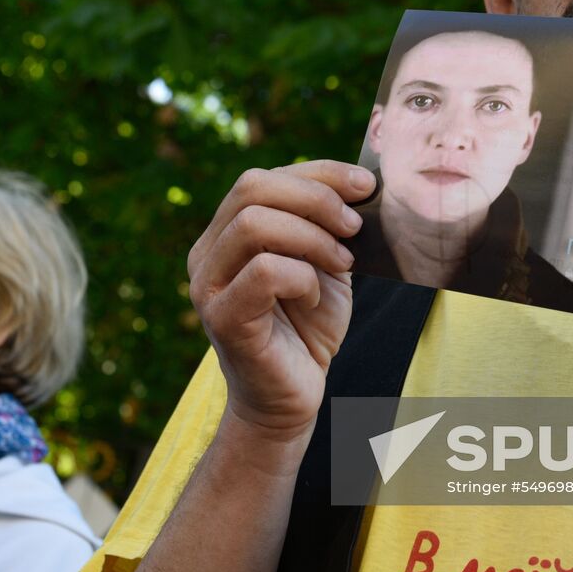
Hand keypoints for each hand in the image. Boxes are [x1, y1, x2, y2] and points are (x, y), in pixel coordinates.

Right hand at [188, 161, 373, 443]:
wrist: (293, 399)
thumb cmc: (308, 328)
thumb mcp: (321, 262)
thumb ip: (325, 223)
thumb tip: (360, 182)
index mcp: (224, 232)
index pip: (261, 176)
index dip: (318, 173)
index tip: (366, 187)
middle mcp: (206, 253)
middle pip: (251, 188)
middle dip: (316, 199)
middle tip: (354, 228)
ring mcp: (207, 285)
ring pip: (254, 224)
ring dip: (313, 238)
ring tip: (342, 262)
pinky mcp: (222, 318)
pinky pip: (265, 272)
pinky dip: (302, 277)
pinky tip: (314, 297)